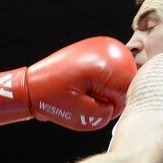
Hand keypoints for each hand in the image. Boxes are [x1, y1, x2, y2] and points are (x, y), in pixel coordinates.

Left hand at [0, 37, 135, 130]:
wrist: (32, 85)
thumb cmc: (52, 100)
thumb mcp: (81, 116)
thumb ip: (107, 113)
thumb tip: (117, 104)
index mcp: (106, 65)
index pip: (130, 91)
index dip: (114, 105)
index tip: (92, 105)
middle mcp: (110, 49)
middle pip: (128, 82)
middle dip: (110, 96)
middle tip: (86, 99)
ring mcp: (105, 46)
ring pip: (121, 77)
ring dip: (106, 89)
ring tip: (83, 91)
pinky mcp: (100, 49)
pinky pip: (113, 71)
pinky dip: (103, 81)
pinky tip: (86, 85)